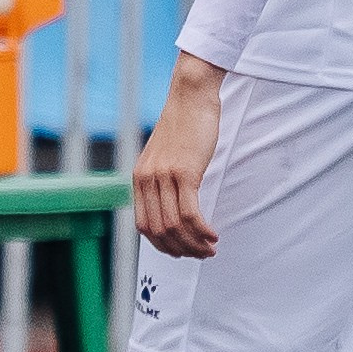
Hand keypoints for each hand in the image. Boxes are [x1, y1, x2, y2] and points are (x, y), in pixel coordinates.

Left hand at [134, 53, 225, 258]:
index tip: (181, 251)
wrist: (190, 97)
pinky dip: (202, 230)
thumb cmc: (183, 125)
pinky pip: (190, 213)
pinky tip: (213, 235)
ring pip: (175, 226)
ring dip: (195, 244)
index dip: (162, 245)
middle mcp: (147, 180)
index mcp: (139, 178)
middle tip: (201, 254)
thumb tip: (171, 204)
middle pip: (159, 231)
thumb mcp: (164, 155)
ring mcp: (164, 177)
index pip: (143, 226)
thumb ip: (162, 178)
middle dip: (181, 249)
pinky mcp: (184, 172)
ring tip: (211, 248)